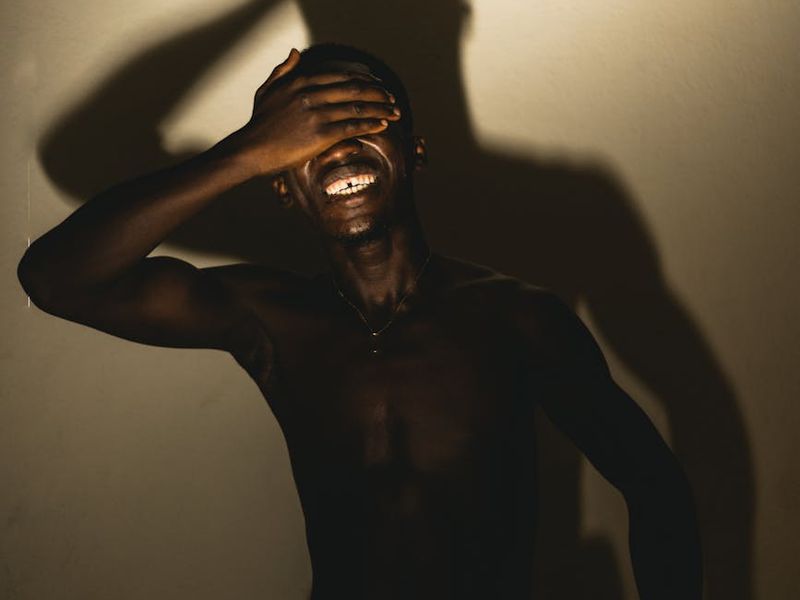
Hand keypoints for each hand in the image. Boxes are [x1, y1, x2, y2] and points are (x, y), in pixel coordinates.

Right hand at [231, 48, 401, 175]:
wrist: (251, 150)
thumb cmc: (259, 123)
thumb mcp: (268, 90)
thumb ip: (284, 70)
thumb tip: (296, 52)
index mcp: (300, 81)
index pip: (341, 76)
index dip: (364, 81)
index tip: (377, 86)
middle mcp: (310, 93)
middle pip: (354, 89)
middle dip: (378, 94)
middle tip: (393, 99)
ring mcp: (316, 113)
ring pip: (357, 107)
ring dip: (380, 109)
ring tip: (395, 112)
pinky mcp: (320, 134)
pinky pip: (352, 127)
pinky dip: (371, 124)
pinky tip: (383, 125)